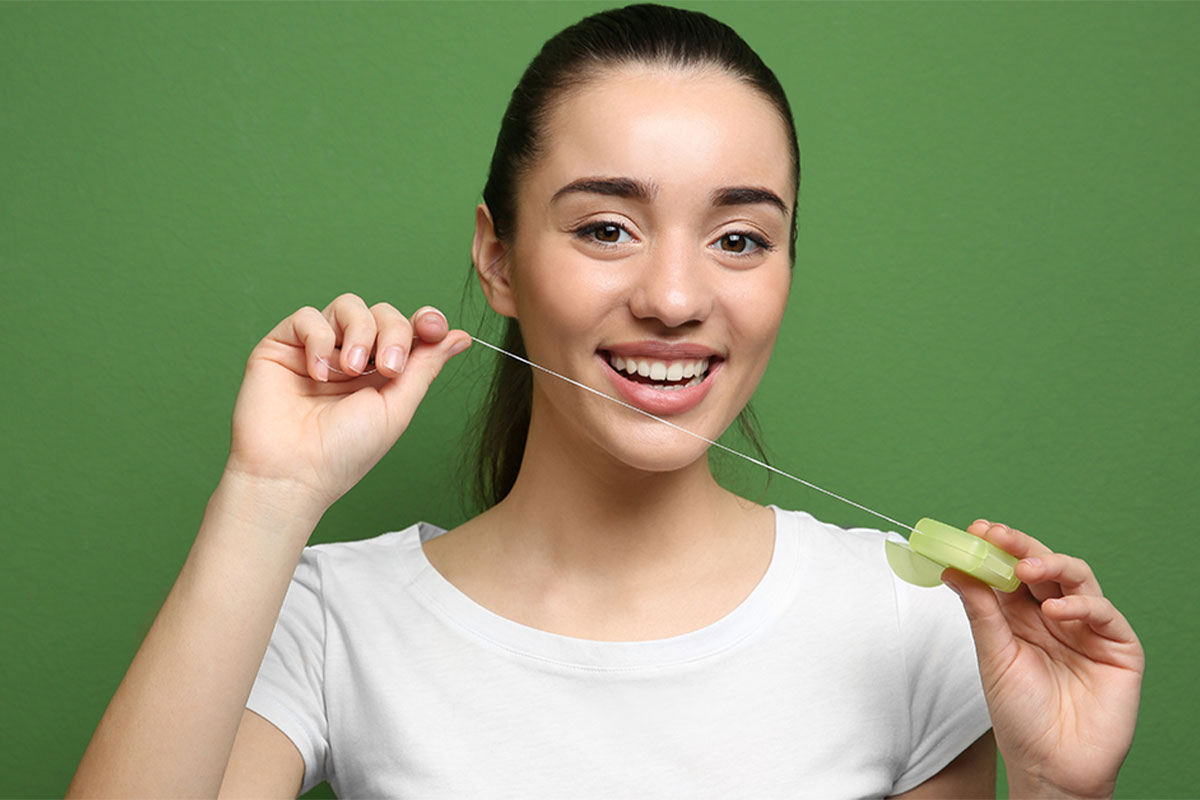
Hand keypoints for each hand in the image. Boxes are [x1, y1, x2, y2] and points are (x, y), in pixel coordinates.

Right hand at [223, 293, 471, 516]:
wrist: (293, 472)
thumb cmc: (344, 452)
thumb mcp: (397, 407)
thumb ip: (424, 367)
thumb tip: (459, 337)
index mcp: (382, 372)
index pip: (408, 329)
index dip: (425, 321)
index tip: (433, 329)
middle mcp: (351, 356)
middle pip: (383, 312)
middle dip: (394, 332)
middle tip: (389, 369)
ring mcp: (317, 349)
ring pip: (349, 305)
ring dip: (361, 333)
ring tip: (352, 370)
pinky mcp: (282, 345)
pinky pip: (308, 316)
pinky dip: (320, 340)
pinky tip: (317, 373)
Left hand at [941, 520, 1143, 798]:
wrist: (1050, 765)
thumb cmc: (1020, 715)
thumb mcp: (992, 655)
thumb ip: (980, 610)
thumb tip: (954, 567)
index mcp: (1021, 615)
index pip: (1010, 570)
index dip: (995, 548)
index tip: (975, 530)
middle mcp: (1055, 615)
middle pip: (1042, 566)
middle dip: (1019, 547)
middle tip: (996, 535)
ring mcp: (1088, 628)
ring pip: (1076, 578)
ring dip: (1049, 565)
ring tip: (1023, 569)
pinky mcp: (1119, 646)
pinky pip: (1103, 613)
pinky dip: (1080, 605)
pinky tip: (1055, 610)